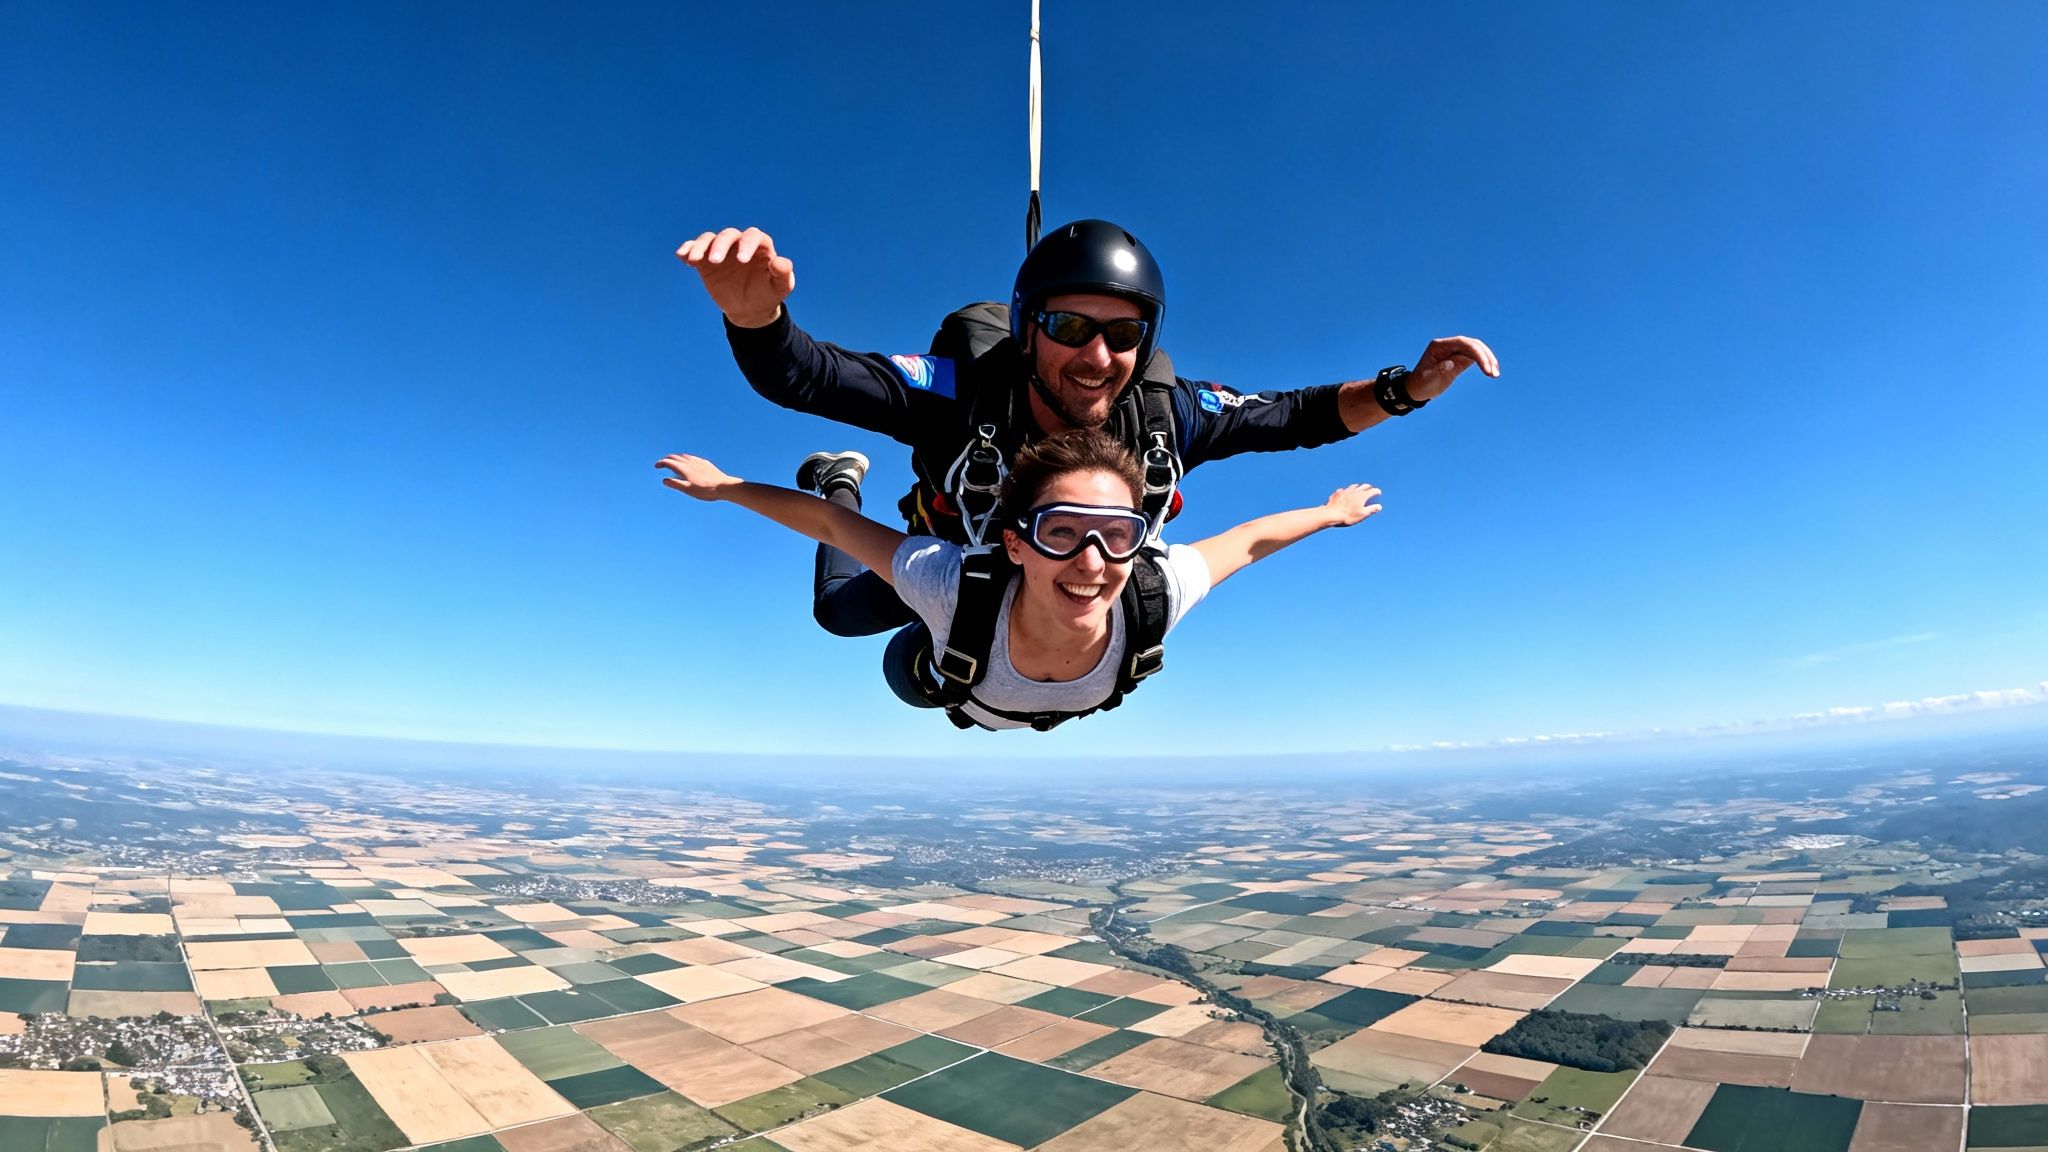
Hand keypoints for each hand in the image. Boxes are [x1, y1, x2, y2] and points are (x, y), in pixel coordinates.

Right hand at [656, 454, 741, 500]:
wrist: (723, 486)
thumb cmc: (705, 490)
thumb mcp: (688, 490)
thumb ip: (675, 484)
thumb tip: (664, 480)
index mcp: (684, 468)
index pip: (669, 462)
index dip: (661, 463)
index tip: (656, 466)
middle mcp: (690, 462)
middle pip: (675, 457)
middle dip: (667, 459)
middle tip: (662, 463)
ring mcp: (698, 462)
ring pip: (684, 456)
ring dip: (676, 458)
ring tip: (674, 462)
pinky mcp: (705, 463)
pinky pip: (692, 458)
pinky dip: (686, 458)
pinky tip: (689, 462)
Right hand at [675, 227, 794, 327]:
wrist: (750, 309)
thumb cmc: (768, 294)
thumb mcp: (781, 288)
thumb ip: (783, 274)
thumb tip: (779, 262)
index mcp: (760, 246)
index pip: (753, 236)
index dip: (747, 244)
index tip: (741, 260)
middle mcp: (739, 244)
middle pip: (728, 235)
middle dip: (720, 245)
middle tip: (715, 262)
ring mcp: (721, 251)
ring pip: (709, 239)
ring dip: (700, 246)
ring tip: (693, 259)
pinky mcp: (706, 260)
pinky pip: (695, 249)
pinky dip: (687, 249)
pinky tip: (681, 256)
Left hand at [1327, 483, 1382, 526]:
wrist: (1331, 515)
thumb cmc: (1348, 516)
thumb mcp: (1362, 515)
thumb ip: (1371, 509)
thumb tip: (1379, 507)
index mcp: (1362, 496)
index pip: (1372, 490)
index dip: (1377, 491)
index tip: (1379, 493)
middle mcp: (1354, 491)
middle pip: (1364, 486)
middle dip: (1368, 487)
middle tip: (1370, 489)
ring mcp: (1345, 491)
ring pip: (1353, 486)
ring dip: (1358, 487)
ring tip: (1359, 488)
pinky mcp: (1337, 494)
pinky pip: (1343, 490)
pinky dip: (1346, 491)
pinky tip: (1345, 493)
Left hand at [1406, 336, 1499, 401]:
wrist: (1417, 389)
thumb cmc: (1421, 384)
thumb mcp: (1429, 379)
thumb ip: (1441, 369)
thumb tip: (1453, 362)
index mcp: (1439, 346)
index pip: (1462, 343)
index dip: (1476, 353)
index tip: (1486, 367)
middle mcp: (1449, 345)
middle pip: (1472, 344)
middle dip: (1485, 357)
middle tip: (1493, 373)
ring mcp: (1455, 351)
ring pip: (1477, 350)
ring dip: (1488, 360)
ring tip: (1495, 374)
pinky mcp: (1460, 359)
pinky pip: (1476, 357)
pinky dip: (1485, 363)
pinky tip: (1492, 372)